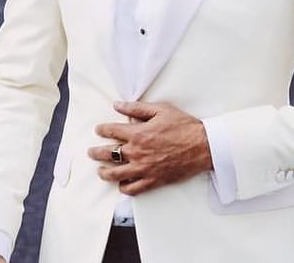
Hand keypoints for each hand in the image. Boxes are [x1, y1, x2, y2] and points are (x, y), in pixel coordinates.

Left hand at [88, 101, 212, 195]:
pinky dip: (124, 188)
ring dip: (104, 172)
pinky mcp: (153, 180)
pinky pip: (133, 189)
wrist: (202, 146)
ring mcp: (144, 168)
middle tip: (91, 152)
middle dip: (96, 152)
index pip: (111, 131)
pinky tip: (121, 184)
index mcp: (138, 133)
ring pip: (115, 174)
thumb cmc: (183, 126)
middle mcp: (137, 152)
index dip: (102, 129)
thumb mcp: (160, 110)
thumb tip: (117, 105)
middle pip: (107, 154)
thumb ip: (136, 108)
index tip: (98, 129)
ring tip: (100, 171)